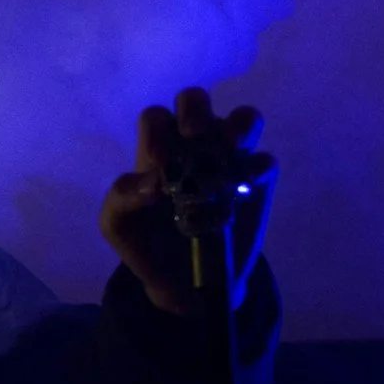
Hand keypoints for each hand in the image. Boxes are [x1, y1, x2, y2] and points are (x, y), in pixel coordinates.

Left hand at [98, 85, 275, 315]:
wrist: (181, 282)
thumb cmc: (145, 243)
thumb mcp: (117, 224)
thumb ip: (121, 197)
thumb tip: (152, 181)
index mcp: (158, 149)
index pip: (156, 117)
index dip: (157, 132)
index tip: (158, 163)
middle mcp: (194, 144)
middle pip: (196, 101)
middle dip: (195, 112)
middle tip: (193, 137)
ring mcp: (229, 160)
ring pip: (244, 119)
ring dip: (240, 126)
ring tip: (230, 148)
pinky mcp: (256, 184)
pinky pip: (266, 163)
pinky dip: (259, 168)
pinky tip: (245, 188)